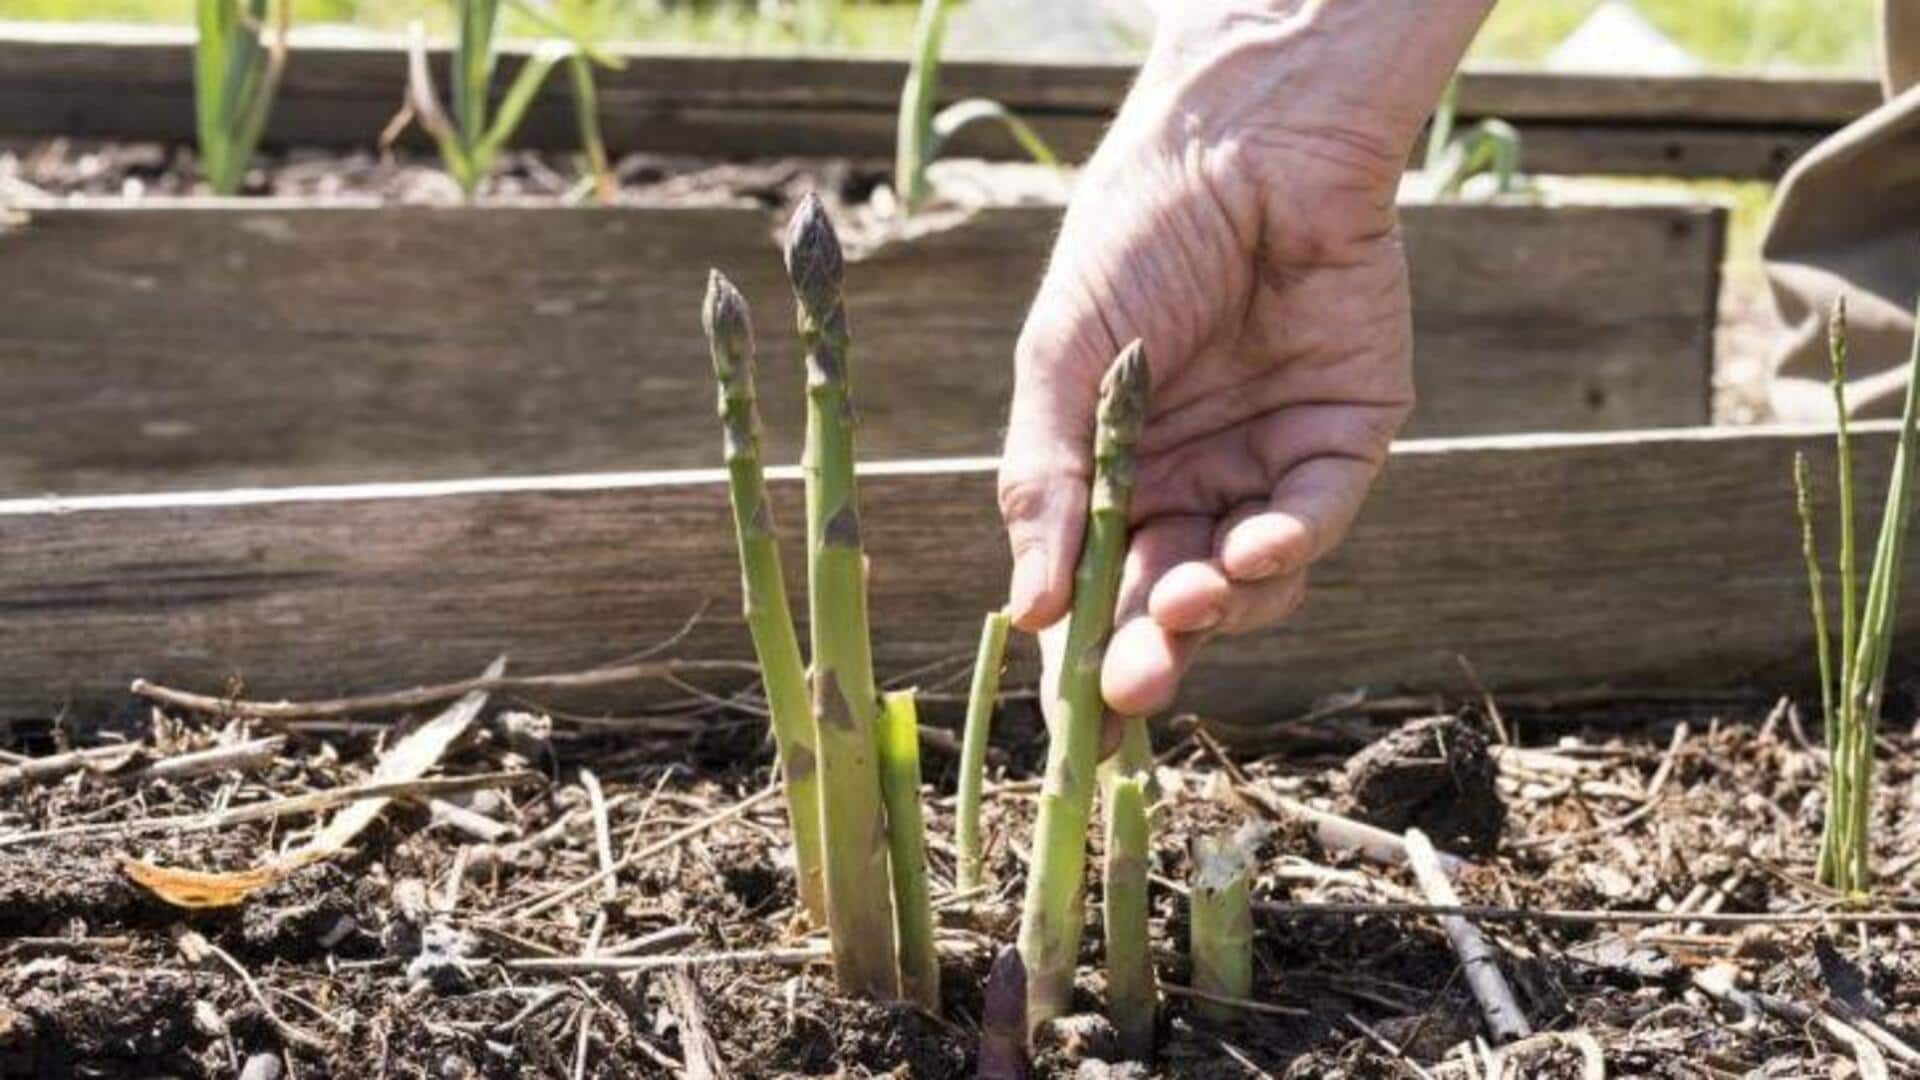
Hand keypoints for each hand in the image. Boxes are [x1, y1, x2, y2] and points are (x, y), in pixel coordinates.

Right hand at [1000, 0, 1488, 732]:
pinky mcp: (1343, 436)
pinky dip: (1287, 546)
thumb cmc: (1135, 238)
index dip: (1085, 653)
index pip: (1096, 582)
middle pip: (1172, 599)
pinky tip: (1255, 548)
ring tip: (1192, 595)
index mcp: (1110, 468)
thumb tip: (1027, 610)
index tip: (1072, 722)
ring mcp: (1266, 461)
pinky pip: (1316, 518)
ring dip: (1222, 604)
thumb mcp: (1060, 359)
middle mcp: (1190, 478)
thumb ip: (1045, 482)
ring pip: (1250, 580)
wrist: (1245, 144)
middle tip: (1132, 689)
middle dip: (1154, 650)